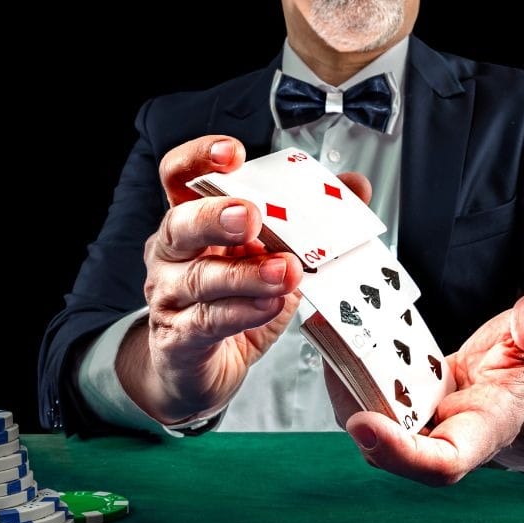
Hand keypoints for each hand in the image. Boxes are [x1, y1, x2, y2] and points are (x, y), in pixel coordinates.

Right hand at [117, 136, 372, 425]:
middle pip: (180, 223)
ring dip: (247, 273)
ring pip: (201, 277)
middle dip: (217, 216)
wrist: (196, 369)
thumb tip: (353, 185)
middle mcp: (172, 253)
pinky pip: (209, 321)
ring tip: (284, 270)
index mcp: (192, 220)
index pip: (180, 177)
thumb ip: (309, 219)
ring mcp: (170, 296)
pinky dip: (243, 311)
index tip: (233, 153)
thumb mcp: (273, 255)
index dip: (200, 158)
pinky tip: (270, 304)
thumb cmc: (232, 303)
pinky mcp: (179, 338)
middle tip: (253, 216)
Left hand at [339, 293, 523, 485]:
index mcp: (485, 431)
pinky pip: (366, 404)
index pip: (444, 463)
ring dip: (345, 395)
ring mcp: (419, 427)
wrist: (512, 366)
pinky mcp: (400, 407)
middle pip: (393, 452)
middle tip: (334, 371)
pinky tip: (336, 345)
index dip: (403, 453)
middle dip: (357, 419)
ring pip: (371, 430)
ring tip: (330, 348)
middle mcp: (445, 439)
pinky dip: (347, 379)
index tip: (367, 426)